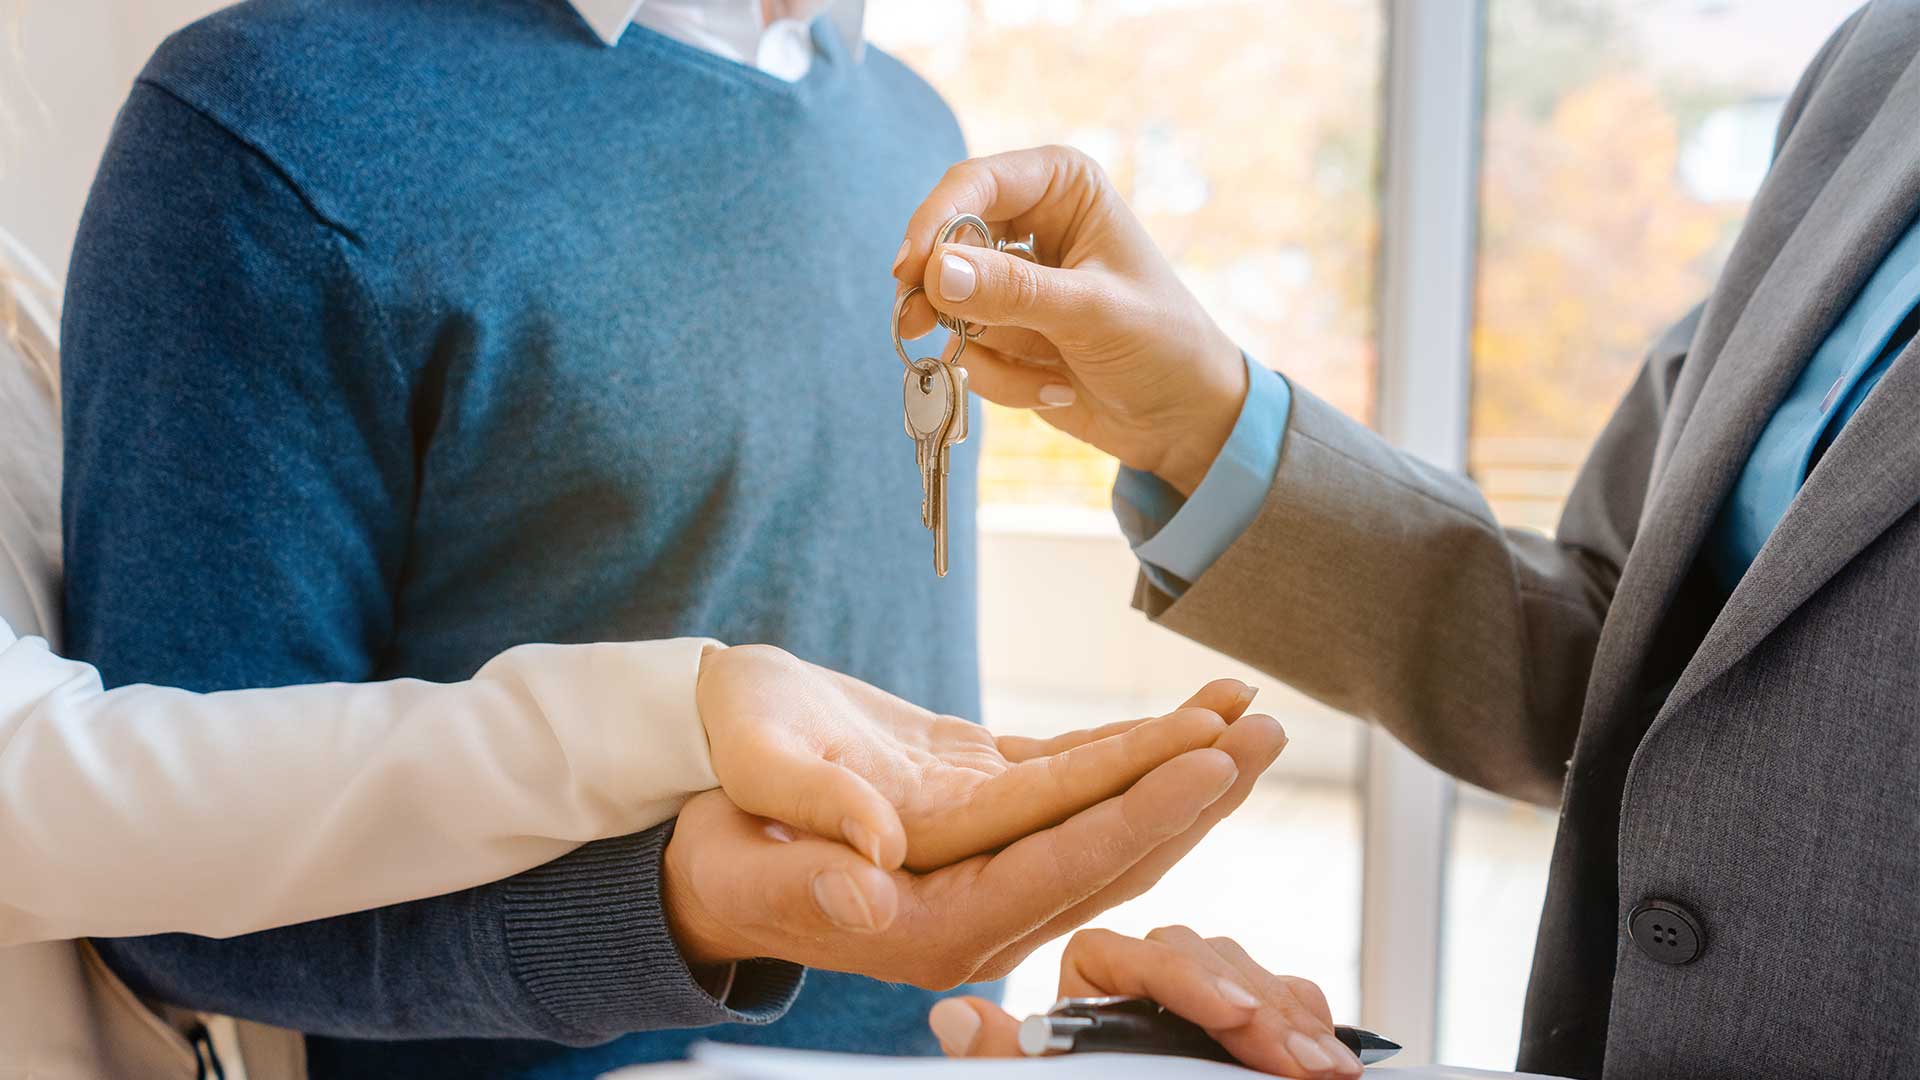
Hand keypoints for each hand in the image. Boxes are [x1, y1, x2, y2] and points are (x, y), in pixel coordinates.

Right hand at [699, 644, 1247, 870]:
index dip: (1139, 816)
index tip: (1210, 762)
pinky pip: (1079, 790)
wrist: (700, 856)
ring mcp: (993, 874)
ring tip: (1252, 712)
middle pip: (1112, 852)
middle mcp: (981, 913)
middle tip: (1268, 729)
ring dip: (1183, 770)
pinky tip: (1190, 715)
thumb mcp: (748, 853)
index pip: (1061, 868)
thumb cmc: (716, 851)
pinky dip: (1134, 752)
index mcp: (934, 928)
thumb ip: (813, 862)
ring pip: (1110, 822)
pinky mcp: (991, 826)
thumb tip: (872, 877)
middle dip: (1194, 792)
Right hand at [891, 146, 1248, 495]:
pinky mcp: (1001, 330)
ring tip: (1046, 376)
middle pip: (944, 242)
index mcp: (1062, 186)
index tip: (909, 271)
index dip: (934, 222)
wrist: (1182, 417)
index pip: (974, 184)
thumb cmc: (1163, 344)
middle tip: (916, 328)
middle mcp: (1029, 223)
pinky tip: (1055, 387)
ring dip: (985, 351)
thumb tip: (937, 274)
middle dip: (939, 295)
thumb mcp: (1093, 313)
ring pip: (948, 305)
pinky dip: (1002, 378)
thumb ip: (1015, 293)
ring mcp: (1010, 281)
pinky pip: (966, 350)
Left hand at [928, 926, 1360, 1078]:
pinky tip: (1330, 1055)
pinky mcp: (1246, 1023)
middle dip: (1254, 1008)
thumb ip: (1008, 1058)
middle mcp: (1134, 988)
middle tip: (1297, 1062)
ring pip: (1244, 972)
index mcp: (1074, 995)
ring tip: (1324, 1070)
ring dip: (1289, 1020)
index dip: (1181, 981)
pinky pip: (1281, 995)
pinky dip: (1306, 1024)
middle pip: (1194, 956)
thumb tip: (950, 1018)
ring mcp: (1195, 1005)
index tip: (1231, 1018)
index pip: (1117, 953)